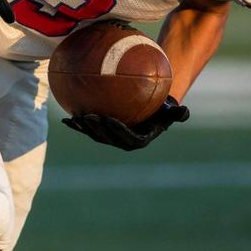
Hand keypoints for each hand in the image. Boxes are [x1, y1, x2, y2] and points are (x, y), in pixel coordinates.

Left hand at [61, 97, 189, 150]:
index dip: (116, 129)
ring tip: (75, 118)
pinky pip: (87, 128)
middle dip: (96, 129)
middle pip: (107, 137)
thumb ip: (178, 114)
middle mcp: (122, 142)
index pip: (125, 136)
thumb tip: (185, 112)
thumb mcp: (171, 111)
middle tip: (89, 117)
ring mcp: (109, 138)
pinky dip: (76, 125)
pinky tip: (65, 118)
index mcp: (137, 140)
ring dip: (84, 129)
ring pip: (94, 135)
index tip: (109, 118)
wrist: (149, 109)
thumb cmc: (161, 108)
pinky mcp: (100, 131)